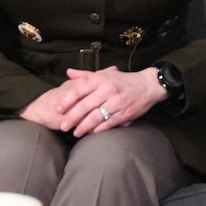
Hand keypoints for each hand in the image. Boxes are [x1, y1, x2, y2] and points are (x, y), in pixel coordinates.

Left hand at [18, 67, 167, 136]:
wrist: (148, 85)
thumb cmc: (123, 80)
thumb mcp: (105, 74)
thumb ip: (86, 75)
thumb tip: (68, 72)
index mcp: (100, 80)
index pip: (79, 89)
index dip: (67, 100)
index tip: (58, 109)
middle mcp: (107, 90)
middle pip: (84, 106)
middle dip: (72, 118)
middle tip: (63, 126)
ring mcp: (116, 102)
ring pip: (95, 116)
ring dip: (83, 126)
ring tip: (75, 133)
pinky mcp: (124, 113)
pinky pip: (108, 123)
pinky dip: (99, 129)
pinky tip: (91, 133)